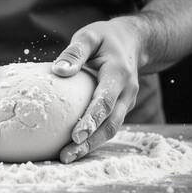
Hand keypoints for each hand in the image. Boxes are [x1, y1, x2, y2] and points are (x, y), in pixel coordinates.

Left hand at [52, 18, 140, 163]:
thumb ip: (75, 52)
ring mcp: (126, 101)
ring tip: (67, 157)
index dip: (91, 119)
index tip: (76, 135)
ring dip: (91, 146)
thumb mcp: (90, 36)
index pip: (105, 101)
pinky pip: (109, 126)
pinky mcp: (121, 107)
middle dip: (89, 142)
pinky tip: (76, 146)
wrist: (133, 42)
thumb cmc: (106, 38)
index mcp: (118, 73)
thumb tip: (58, 71)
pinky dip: (94, 139)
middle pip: (110, 123)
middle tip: (67, 155)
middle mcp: (126, 91)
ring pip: (111, 129)